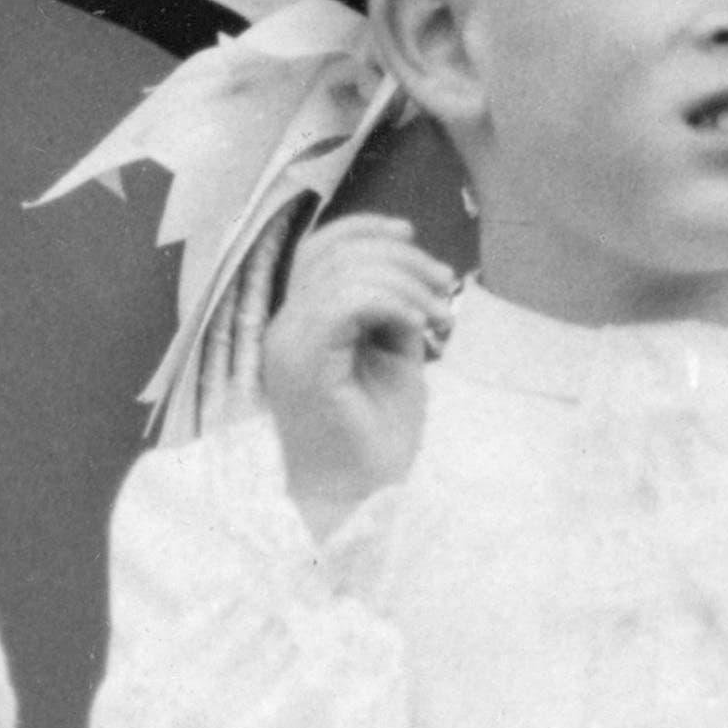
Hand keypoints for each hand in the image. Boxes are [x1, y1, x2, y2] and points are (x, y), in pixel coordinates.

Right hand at [261, 217, 454, 539]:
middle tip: (444, 287)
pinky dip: (392, 303)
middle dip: (402, 257)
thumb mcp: (391, 358)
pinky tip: (417, 328)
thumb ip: (390, 312)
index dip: (364, 228)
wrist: (359, 499)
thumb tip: (413, 270)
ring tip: (438, 317)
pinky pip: (347, 303)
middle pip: (335, 252)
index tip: (413, 236)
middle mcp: (283, 329)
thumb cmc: (374, 439)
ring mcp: (288, 345)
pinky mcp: (304, 365)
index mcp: (300, 324)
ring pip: (344, 272)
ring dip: (406, 283)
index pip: (317, 249)